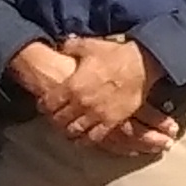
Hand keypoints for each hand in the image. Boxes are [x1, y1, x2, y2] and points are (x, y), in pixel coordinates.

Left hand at [40, 37, 158, 147]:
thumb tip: (62, 46)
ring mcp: (97, 114)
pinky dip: (87, 139)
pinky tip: (84, 138)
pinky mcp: (113, 121)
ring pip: (75, 130)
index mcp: (72, 86)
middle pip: (60, 119)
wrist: (142, 65)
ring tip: (67, 129)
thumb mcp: (89, 45)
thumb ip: (71, 47)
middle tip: (55, 117)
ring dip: (69, 130)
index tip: (44, 105)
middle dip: (55, 119)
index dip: (44, 105)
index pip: (49, 103)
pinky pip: (96, 136)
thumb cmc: (115, 54)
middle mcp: (82, 103)